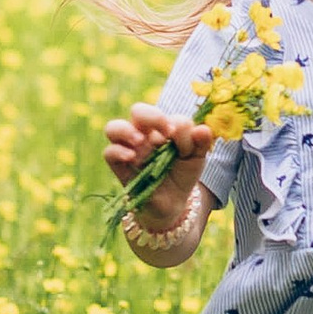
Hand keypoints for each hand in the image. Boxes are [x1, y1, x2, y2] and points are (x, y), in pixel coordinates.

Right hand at [103, 101, 212, 227]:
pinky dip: (119, 152)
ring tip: (140, 141)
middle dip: (151, 116)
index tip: (180, 136)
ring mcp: (128, 149)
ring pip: (113, 128)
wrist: (172, 203)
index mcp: (161, 127)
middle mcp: (142, 134)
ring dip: (127, 131)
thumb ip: (201, 142)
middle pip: (137, 111)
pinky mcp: (119, 166)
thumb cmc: (182, 174)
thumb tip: (203, 129)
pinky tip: (132, 158)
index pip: (165, 115)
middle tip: (166, 134)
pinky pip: (109, 153)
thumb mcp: (197, 158)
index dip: (173, 122)